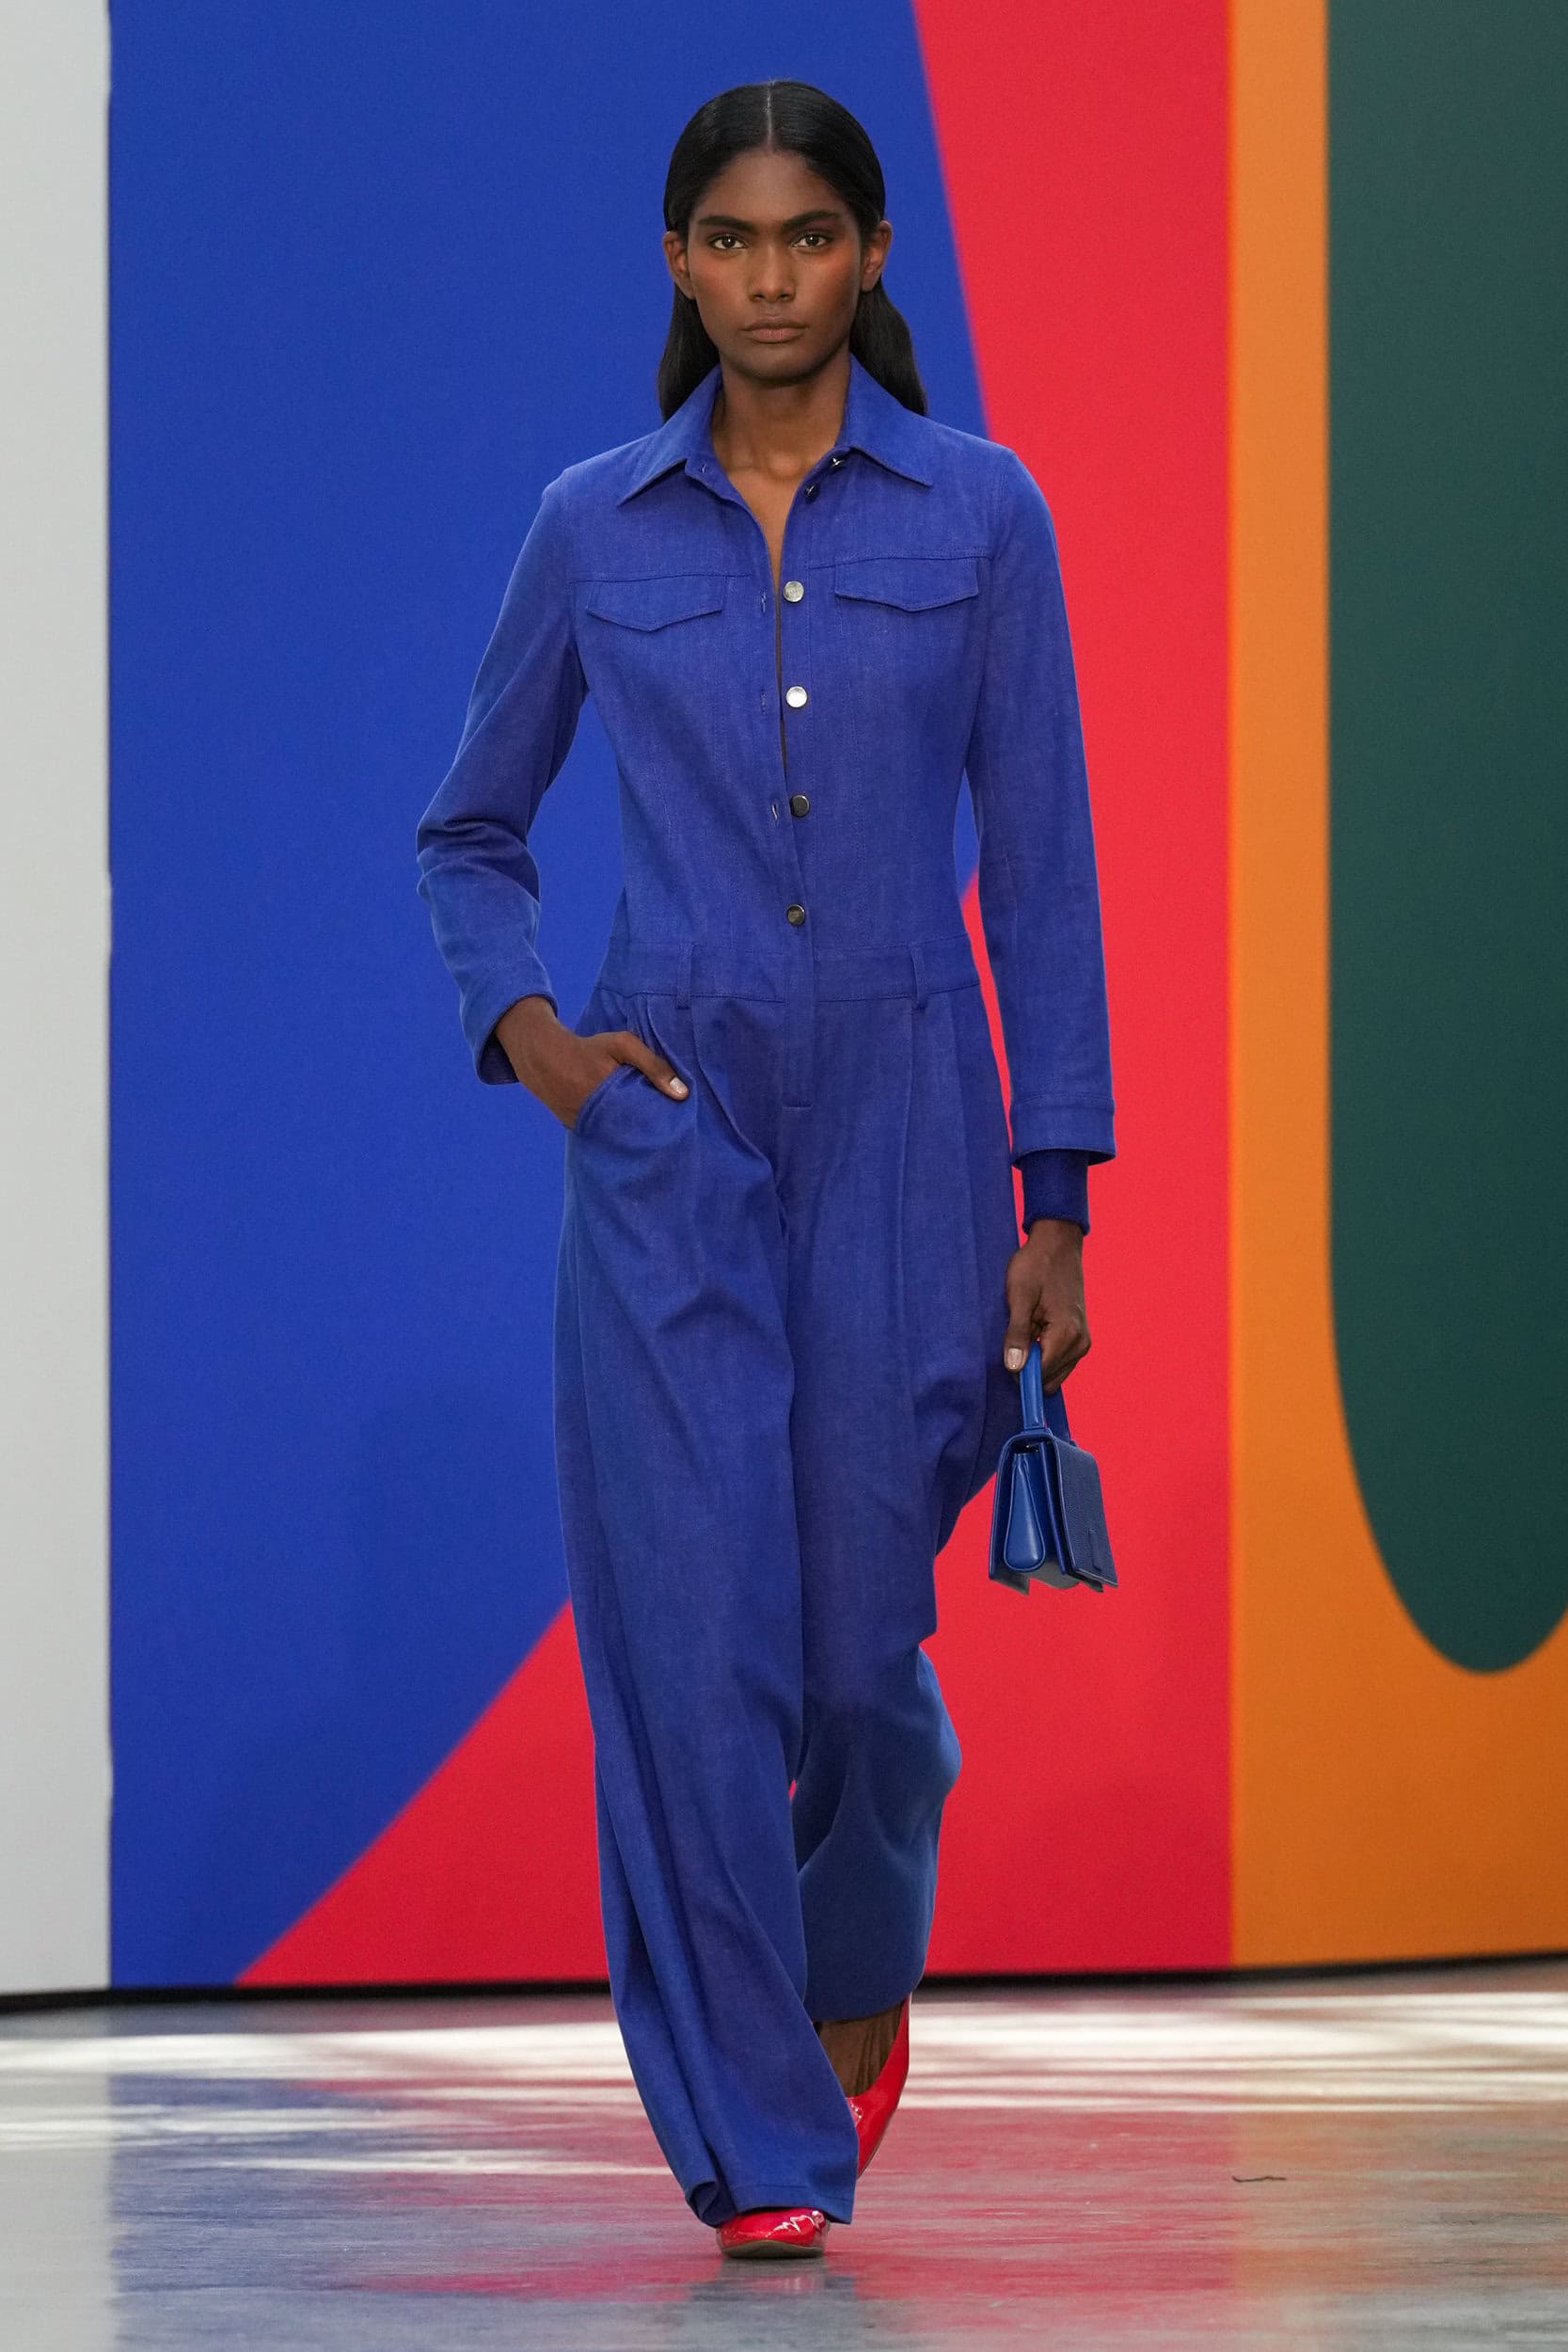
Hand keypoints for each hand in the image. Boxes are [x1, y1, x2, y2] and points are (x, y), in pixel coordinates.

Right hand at [493, 995, 687, 1128]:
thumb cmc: (589, 1049)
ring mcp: (588, 1128)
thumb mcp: (622, 1045)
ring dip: (635, 1136)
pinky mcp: (580, 1131)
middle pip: (637, 1134)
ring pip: (621, 1139)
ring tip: (653, 1134)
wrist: (543, 1058)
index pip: (649, 1120)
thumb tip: (683, 1094)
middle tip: (671, 1133)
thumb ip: (654, 1065)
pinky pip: (605, 1137)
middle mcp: (600, 1119)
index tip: (680, 1123)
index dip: (664, 1122)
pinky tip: (629, 1130)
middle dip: (652, 1133)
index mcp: (613, 1098)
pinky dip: (617, 1134)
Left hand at [1002, 1218, 1089, 1391]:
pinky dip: (1043, 1353)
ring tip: (1027, 1328)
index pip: (1041, 1375)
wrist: (1057, 1244)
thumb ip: (1017, 1335)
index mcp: (1067, 1335)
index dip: (1019, 1372)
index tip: (1006, 1356)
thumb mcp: (1019, 1297)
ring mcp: (1082, 1341)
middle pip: (1048, 1379)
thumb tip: (1014, 1368)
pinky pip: (1059, 1360)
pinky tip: (1035, 1329)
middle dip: (1028, 1367)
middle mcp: (1080, 1343)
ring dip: (1036, 1359)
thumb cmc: (1036, 1265)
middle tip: (1015, 1339)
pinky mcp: (1079, 1337)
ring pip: (1054, 1373)